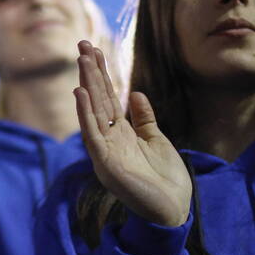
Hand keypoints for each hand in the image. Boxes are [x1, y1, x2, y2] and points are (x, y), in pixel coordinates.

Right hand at [75, 40, 191, 226]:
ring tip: (82, 58)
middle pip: (98, 99)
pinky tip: (80, 92)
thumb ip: (144, 118)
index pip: (108, 98)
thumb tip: (134, 93)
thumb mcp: (157, 140)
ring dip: (87, 84)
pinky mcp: (105, 163)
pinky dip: (85, 113)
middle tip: (82, 43)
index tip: (95, 49)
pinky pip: (92, 134)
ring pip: (93, 111)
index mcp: (121, 134)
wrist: (173, 210)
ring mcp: (105, 150)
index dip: (102, 74)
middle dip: (91, 71)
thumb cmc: (166, 180)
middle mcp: (109, 139)